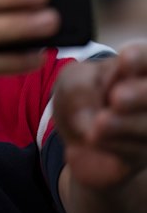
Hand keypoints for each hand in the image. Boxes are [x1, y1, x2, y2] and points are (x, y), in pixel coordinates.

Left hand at [53, 42, 146, 188]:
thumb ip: (84, 91)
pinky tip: (94, 138)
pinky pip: (135, 151)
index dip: (140, 59)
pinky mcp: (141, 153)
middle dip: (140, 95)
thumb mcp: (73, 82)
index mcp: (137, 68)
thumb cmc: (79, 95)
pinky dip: (115, 144)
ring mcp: (146, 126)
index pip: (146, 59)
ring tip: (98, 123)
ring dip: (125, 124)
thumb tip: (95, 121)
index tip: (124, 61)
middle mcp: (146, 96)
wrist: (76, 133)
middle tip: (116, 97)